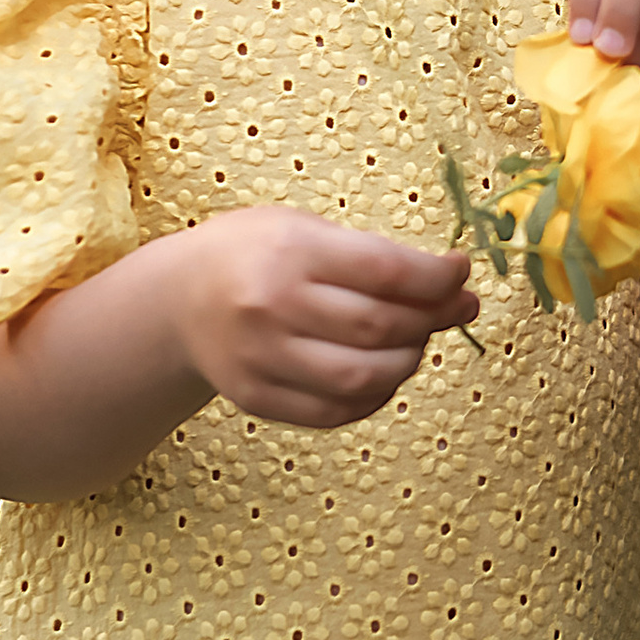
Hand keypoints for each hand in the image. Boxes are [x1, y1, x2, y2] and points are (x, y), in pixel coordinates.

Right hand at [168, 209, 474, 427]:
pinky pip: (336, 410)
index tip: (461, 275)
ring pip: (362, 376)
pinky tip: (384, 372)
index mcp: (290, 250)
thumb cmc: (255, 253)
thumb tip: (450, 285)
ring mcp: (262, 358)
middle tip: (454, 309)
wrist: (178, 297)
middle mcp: (272, 306)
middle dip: (432, 320)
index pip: (384, 271)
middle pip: (379, 327)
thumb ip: (370, 256)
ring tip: (415, 341)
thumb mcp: (304, 228)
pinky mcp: (257, 397)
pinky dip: (374, 395)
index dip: (437, 278)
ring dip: (407, 361)